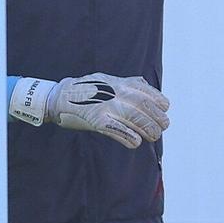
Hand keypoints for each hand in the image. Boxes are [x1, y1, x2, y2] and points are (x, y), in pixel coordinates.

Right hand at [47, 73, 169, 149]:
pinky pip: (117, 130)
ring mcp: (106, 106)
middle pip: (144, 107)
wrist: (59, 97)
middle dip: (157, 118)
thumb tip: (144, 83)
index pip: (147, 92)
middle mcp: (115, 93)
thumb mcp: (107, 80)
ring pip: (134, 119)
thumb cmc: (85, 90)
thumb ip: (126, 82)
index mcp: (119, 83)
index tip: (164, 109)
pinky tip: (136, 142)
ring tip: (153, 136)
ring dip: (147, 129)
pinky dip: (129, 137)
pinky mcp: (96, 120)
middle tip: (162, 127)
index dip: (159, 102)